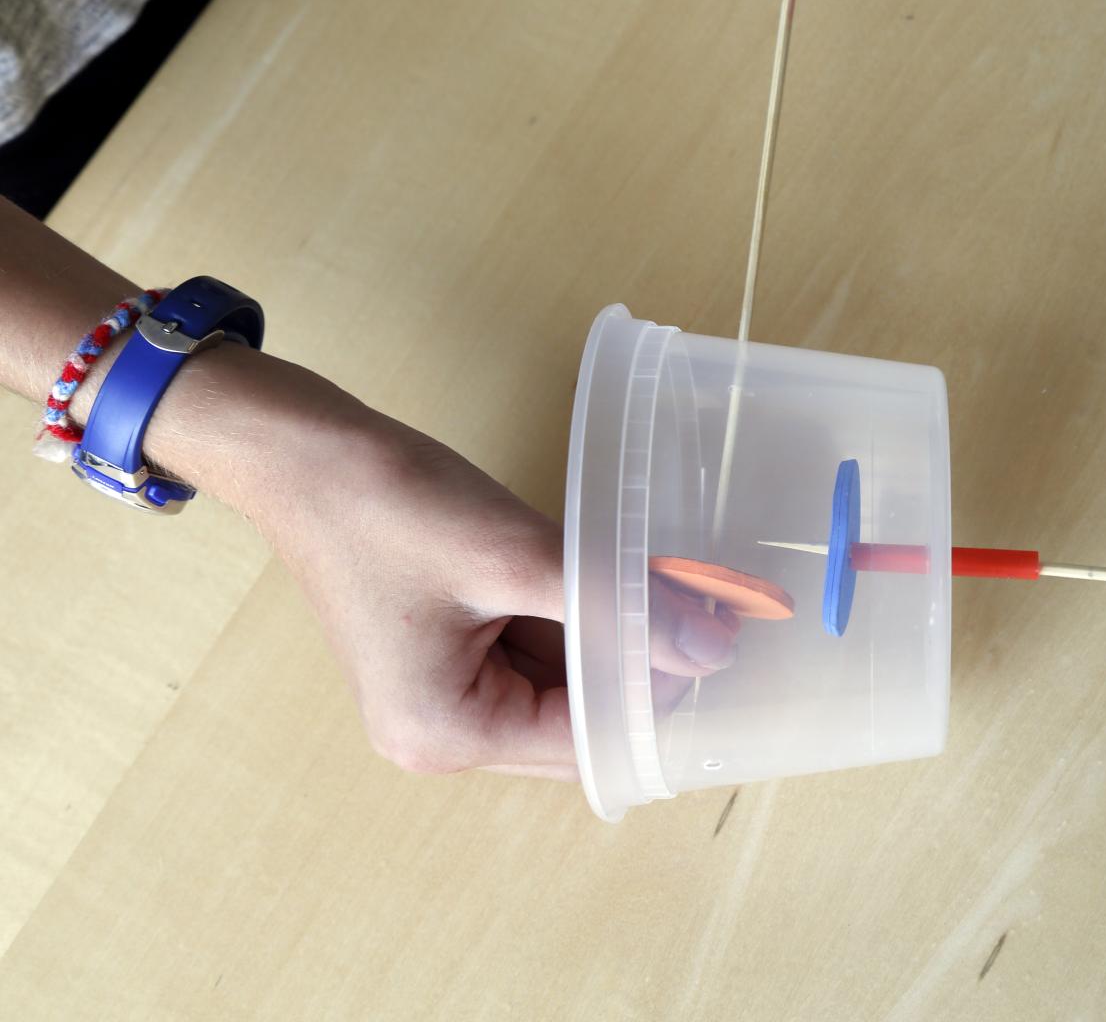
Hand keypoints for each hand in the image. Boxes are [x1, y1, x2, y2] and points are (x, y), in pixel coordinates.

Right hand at [139, 344, 741, 780]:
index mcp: (446, 733)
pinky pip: (535, 649)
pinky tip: (621, 577)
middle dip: (639, 668)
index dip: (657, 695)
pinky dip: (579, 618)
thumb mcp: (514, 555)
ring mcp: (442, 693)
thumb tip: (712, 645)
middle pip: (576, 722)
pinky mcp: (447, 649)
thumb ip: (615, 606)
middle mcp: (441, 732)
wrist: (301, 448)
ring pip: (563, 683)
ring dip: (614, 639)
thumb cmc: (386, 504)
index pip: (587, 742)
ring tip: (674, 588)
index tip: (719, 642)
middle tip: (708, 611)